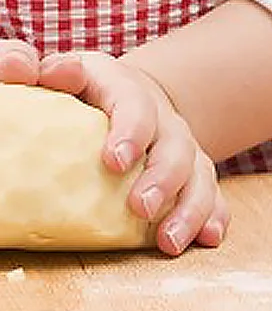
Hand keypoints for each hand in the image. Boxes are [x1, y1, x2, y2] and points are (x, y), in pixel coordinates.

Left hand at [35, 51, 228, 256]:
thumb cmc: (73, 90)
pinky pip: (212, 194)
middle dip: (164, 178)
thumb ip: (31, 68)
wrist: (120, 98)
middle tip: (141, 208)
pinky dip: (214, 215)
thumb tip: (18, 69)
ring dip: (190, 208)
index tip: (115, 161)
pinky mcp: (191, 174)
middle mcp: (162, 118)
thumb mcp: (52, 73)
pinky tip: (208, 237)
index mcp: (123, 89)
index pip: (135, 105)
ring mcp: (180, 148)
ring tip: (170, 241)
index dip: (130, 131)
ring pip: (199, 174)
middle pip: (176, 145)